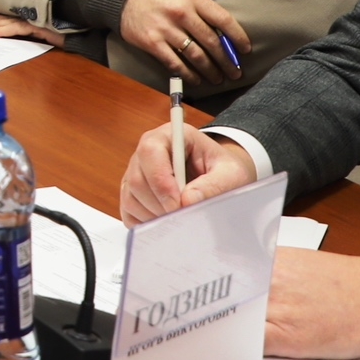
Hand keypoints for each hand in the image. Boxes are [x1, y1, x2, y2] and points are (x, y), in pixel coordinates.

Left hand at [0, 12, 64, 47]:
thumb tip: (16, 34)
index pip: (11, 18)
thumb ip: (35, 33)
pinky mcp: (41, 26)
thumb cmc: (70, 34)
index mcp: (34, 19)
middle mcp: (34, 18)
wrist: (87, 34)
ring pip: (9, 22)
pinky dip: (4, 31)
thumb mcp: (48, 36)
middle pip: (7, 18)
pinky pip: (19, 28)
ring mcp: (37, 21)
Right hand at [119, 0, 249, 86]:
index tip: (245, 49)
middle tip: (235, 72)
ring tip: (218, 78)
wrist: (125, 1)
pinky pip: (175, 64)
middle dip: (226, 60)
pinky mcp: (153, 43)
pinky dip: (188, 75)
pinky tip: (197, 80)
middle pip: (211, 42)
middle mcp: (180, 13)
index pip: (222, 19)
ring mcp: (166, 29)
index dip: (237, 36)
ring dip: (210, 70)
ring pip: (195, 56)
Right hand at [119, 122, 254, 223]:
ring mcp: (136, 172)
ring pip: (130, 198)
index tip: (178, 205)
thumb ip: (213, 185)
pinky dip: (145, 223)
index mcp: (169, 136)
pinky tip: (165, 222)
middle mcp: (147, 151)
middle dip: (159, 205)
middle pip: (137, 179)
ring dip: (153, 215)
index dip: (161, 181)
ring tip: (178, 219)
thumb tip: (188, 200)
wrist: (220, 178)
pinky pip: (129, 212)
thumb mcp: (230, 175)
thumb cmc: (223, 171)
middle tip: (182, 217)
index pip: (150, 151)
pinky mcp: (132, 193)